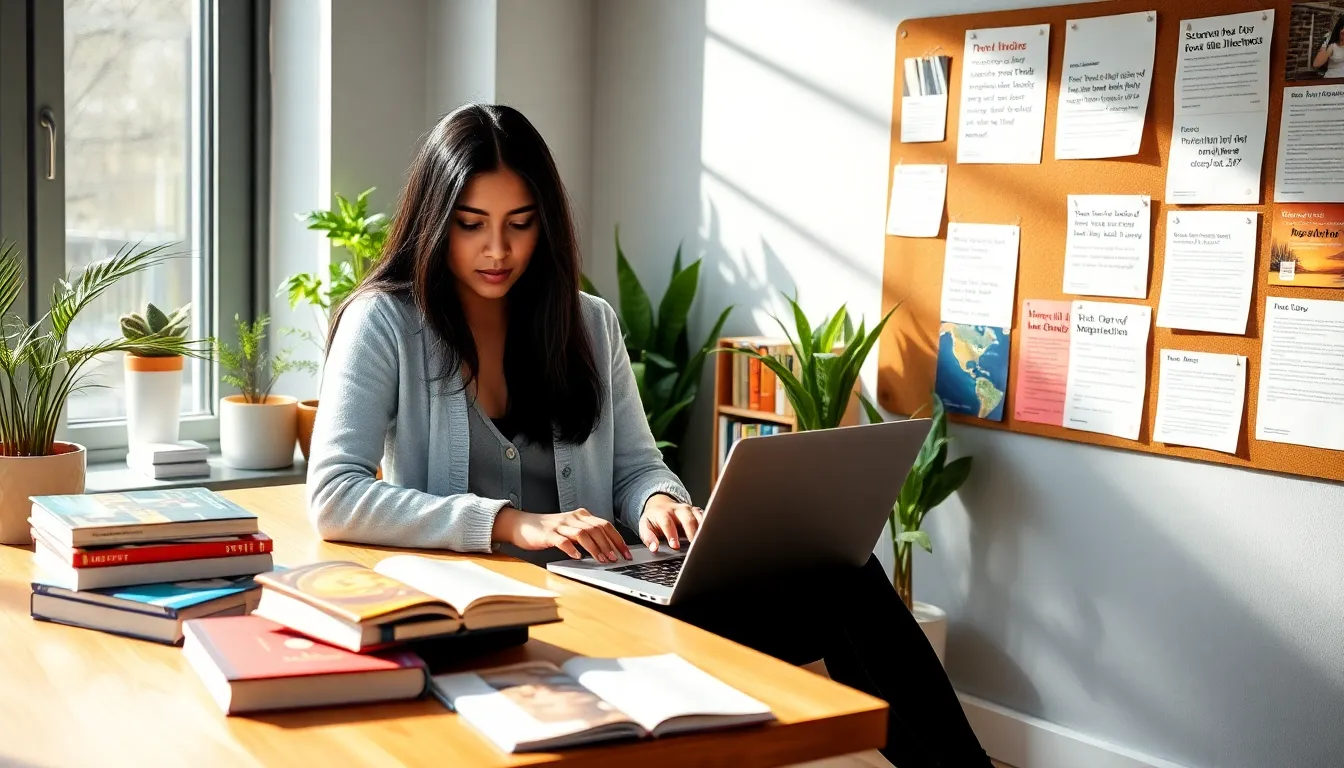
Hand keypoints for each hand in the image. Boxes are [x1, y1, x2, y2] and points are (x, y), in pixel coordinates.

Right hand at [492, 507, 630, 562]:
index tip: (626, 553)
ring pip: (583, 534)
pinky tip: (577, 556)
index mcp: (581, 516)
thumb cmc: (548, 530)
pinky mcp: (548, 534)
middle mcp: (573, 518)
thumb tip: (607, 550)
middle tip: (616, 559)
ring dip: (595, 548)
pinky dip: (571, 548)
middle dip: (609, 545)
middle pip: (597, 529)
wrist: (522, 525)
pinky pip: (562, 540)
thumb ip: (586, 535)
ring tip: (602, 560)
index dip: (617, 539)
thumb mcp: (570, 529)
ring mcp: (560, 525)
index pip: (605, 525)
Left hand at [638, 494, 704, 552]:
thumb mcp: (645, 526)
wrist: (660, 504)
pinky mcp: (698, 512)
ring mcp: (690, 510)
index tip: (674, 546)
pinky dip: (708, 527)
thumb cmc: (654, 519)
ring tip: (704, 543)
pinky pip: (706, 518)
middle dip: (691, 532)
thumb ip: (648, 537)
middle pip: (687, 518)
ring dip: (702, 530)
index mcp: (663, 512)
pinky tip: (709, 537)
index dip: (671, 534)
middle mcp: (678, 509)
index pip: (668, 523)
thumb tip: (654, 548)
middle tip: (693, 545)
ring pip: (699, 518)